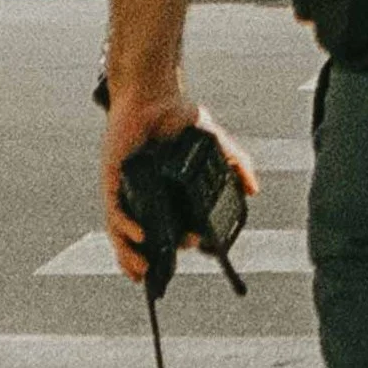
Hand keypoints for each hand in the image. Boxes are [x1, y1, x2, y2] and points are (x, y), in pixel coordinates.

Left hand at [101, 92, 259, 283]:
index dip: (178, 245)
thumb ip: (235, 164)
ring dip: (130, 255)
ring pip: (125, 232)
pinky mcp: (113, 181)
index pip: (171, 226)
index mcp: (169, 192)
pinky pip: (115, 211)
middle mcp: (147, 195)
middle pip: (145, 236)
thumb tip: (253, 190)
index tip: (193, 250)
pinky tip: (138, 235)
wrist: (153, 95)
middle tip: (166, 269)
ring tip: (142, 271)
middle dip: (153, 259)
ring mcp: (129, 190)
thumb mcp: (214, 143)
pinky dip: (124, 228)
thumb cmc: (179, 118)